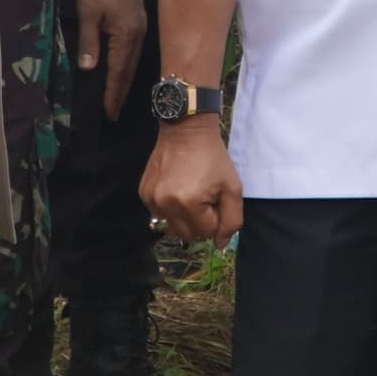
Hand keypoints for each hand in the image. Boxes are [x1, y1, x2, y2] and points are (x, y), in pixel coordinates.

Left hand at [72, 0, 148, 119]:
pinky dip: (126, 67)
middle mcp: (137, 36)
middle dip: (119, 93)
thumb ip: (89, 43)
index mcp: (126, 36)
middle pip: (128, 71)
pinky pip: (133, 52)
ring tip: (115, 98)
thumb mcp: (88, 14)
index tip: (108, 112)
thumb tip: (89, 69)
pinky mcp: (139, 24)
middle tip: (112, 113)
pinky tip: (121, 72)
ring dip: (124, 81)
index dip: (112, 93)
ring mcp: (140, 30)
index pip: (118, 72)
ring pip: (132, 62)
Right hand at [140, 116, 245, 244]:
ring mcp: (152, 199)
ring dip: (184, 217)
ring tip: (191, 193)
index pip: (206, 233)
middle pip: (187, 235)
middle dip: (200, 222)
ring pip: (172, 226)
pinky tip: (177, 189)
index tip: (215, 199)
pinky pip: (160, 214)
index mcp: (189, 203)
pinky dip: (171, 208)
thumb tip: (219, 244)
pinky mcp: (144, 193)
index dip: (215, 218)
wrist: (186, 131)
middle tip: (205, 199)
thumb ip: (231, 220)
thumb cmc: (213, 159)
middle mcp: (166, 204)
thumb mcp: (232, 188)